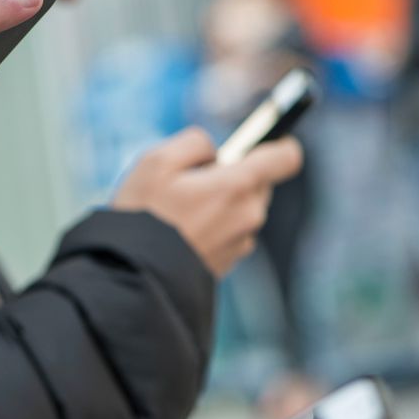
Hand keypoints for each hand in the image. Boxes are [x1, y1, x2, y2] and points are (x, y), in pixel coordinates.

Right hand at [112, 128, 302, 277]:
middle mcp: (248, 215)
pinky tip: (180, 234)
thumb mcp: (157, 161)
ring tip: (180, 212)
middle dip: (233, 176)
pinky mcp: (229, 264)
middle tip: (193, 182)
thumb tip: (213, 152)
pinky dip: (212, 228)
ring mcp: (240, 243)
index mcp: (237, 185)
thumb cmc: (142, 216)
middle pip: (259, 182)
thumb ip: (195, 142)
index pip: (286, 157)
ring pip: (243, 209)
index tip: (256, 145)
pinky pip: (230, 234)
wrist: (131, 276)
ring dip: (221, 204)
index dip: (278, 145)